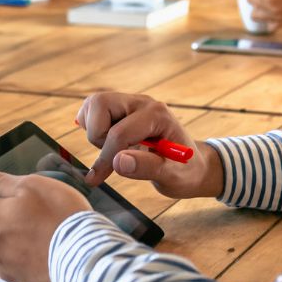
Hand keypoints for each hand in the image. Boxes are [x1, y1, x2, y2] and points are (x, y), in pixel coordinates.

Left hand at [0, 166, 90, 281]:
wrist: (87, 264)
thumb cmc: (60, 219)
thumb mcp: (29, 186)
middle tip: (23, 197)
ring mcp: (2, 266)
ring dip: (9, 227)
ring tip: (42, 221)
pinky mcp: (20, 280)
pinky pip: (13, 256)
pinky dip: (23, 247)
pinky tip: (46, 241)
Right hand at [76, 92, 222, 198]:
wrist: (190, 166)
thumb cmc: (184, 171)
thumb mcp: (173, 176)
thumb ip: (148, 168)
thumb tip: (119, 161)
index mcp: (157, 115)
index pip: (119, 132)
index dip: (106, 158)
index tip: (97, 178)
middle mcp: (142, 103)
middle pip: (100, 104)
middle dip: (97, 135)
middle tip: (113, 156)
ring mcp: (130, 102)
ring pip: (93, 104)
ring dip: (94, 130)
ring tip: (113, 149)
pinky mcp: (120, 107)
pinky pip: (92, 108)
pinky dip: (91, 126)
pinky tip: (108, 142)